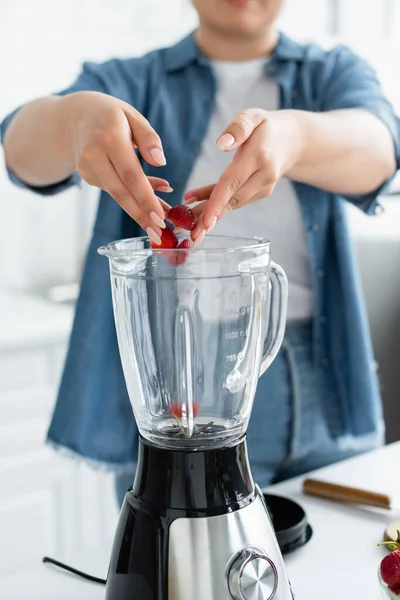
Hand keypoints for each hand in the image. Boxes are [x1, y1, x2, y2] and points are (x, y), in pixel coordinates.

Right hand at [64, 91, 170, 243]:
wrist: (74, 117)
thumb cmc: (111, 115)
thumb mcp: (133, 116)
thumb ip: (149, 138)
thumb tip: (161, 163)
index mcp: (109, 136)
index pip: (130, 173)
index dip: (145, 197)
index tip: (159, 217)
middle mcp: (94, 154)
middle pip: (120, 191)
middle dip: (140, 215)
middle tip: (158, 234)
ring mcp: (87, 167)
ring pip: (116, 195)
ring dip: (138, 212)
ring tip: (156, 228)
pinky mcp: (87, 176)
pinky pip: (114, 190)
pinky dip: (132, 199)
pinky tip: (148, 206)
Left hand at [186, 109, 302, 241]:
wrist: (294, 140)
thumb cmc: (267, 126)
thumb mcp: (252, 116)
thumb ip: (237, 128)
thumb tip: (221, 145)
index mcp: (259, 157)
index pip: (233, 182)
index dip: (216, 203)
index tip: (204, 222)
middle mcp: (264, 176)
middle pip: (231, 200)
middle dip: (209, 219)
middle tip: (189, 235)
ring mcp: (264, 187)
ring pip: (232, 203)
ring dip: (209, 215)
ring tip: (186, 225)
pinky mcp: (260, 193)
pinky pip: (235, 200)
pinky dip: (217, 206)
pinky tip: (197, 209)